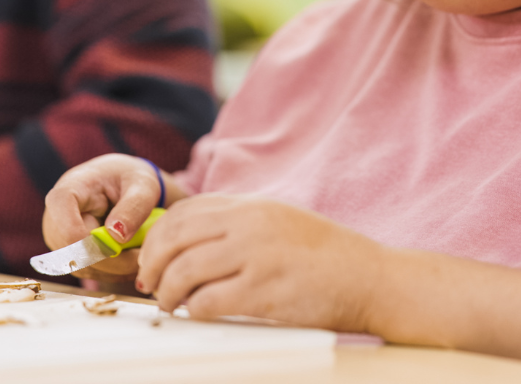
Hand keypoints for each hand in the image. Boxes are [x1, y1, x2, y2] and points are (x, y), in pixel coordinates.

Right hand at [42, 153, 180, 280]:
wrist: (121, 181)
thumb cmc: (130, 178)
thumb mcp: (142, 184)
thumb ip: (135, 206)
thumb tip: (117, 237)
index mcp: (70, 189)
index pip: (65, 223)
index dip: (89, 243)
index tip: (120, 247)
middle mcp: (55, 217)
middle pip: (75, 253)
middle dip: (113, 260)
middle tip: (144, 254)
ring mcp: (59, 239)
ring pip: (83, 268)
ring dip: (115, 268)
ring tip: (140, 252)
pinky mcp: (67, 255)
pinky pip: (88, 272)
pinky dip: (112, 271)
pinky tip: (129, 258)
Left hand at [135, 194, 382, 331]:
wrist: (371, 277)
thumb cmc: (324, 254)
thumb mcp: (277, 220)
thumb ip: (237, 223)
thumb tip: (190, 240)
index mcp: (249, 205)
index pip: (183, 211)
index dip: (158, 236)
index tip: (151, 258)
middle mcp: (248, 224)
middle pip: (176, 238)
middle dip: (153, 264)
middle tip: (149, 284)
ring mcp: (256, 256)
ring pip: (185, 270)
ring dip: (167, 292)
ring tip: (168, 305)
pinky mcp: (265, 291)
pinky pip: (209, 301)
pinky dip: (193, 310)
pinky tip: (195, 314)